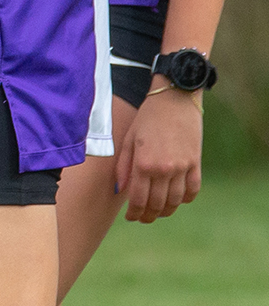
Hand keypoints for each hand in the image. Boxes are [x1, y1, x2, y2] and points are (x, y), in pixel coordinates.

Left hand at [118, 86, 202, 221]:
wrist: (174, 100)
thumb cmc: (147, 118)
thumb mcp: (129, 139)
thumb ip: (124, 167)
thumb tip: (121, 190)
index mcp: (143, 163)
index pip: (138, 198)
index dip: (134, 212)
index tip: (130, 218)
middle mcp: (163, 169)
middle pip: (157, 204)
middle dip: (148, 215)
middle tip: (143, 218)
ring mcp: (182, 168)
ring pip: (176, 201)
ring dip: (166, 211)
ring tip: (158, 212)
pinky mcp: (196, 164)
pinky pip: (193, 190)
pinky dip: (186, 199)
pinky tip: (178, 200)